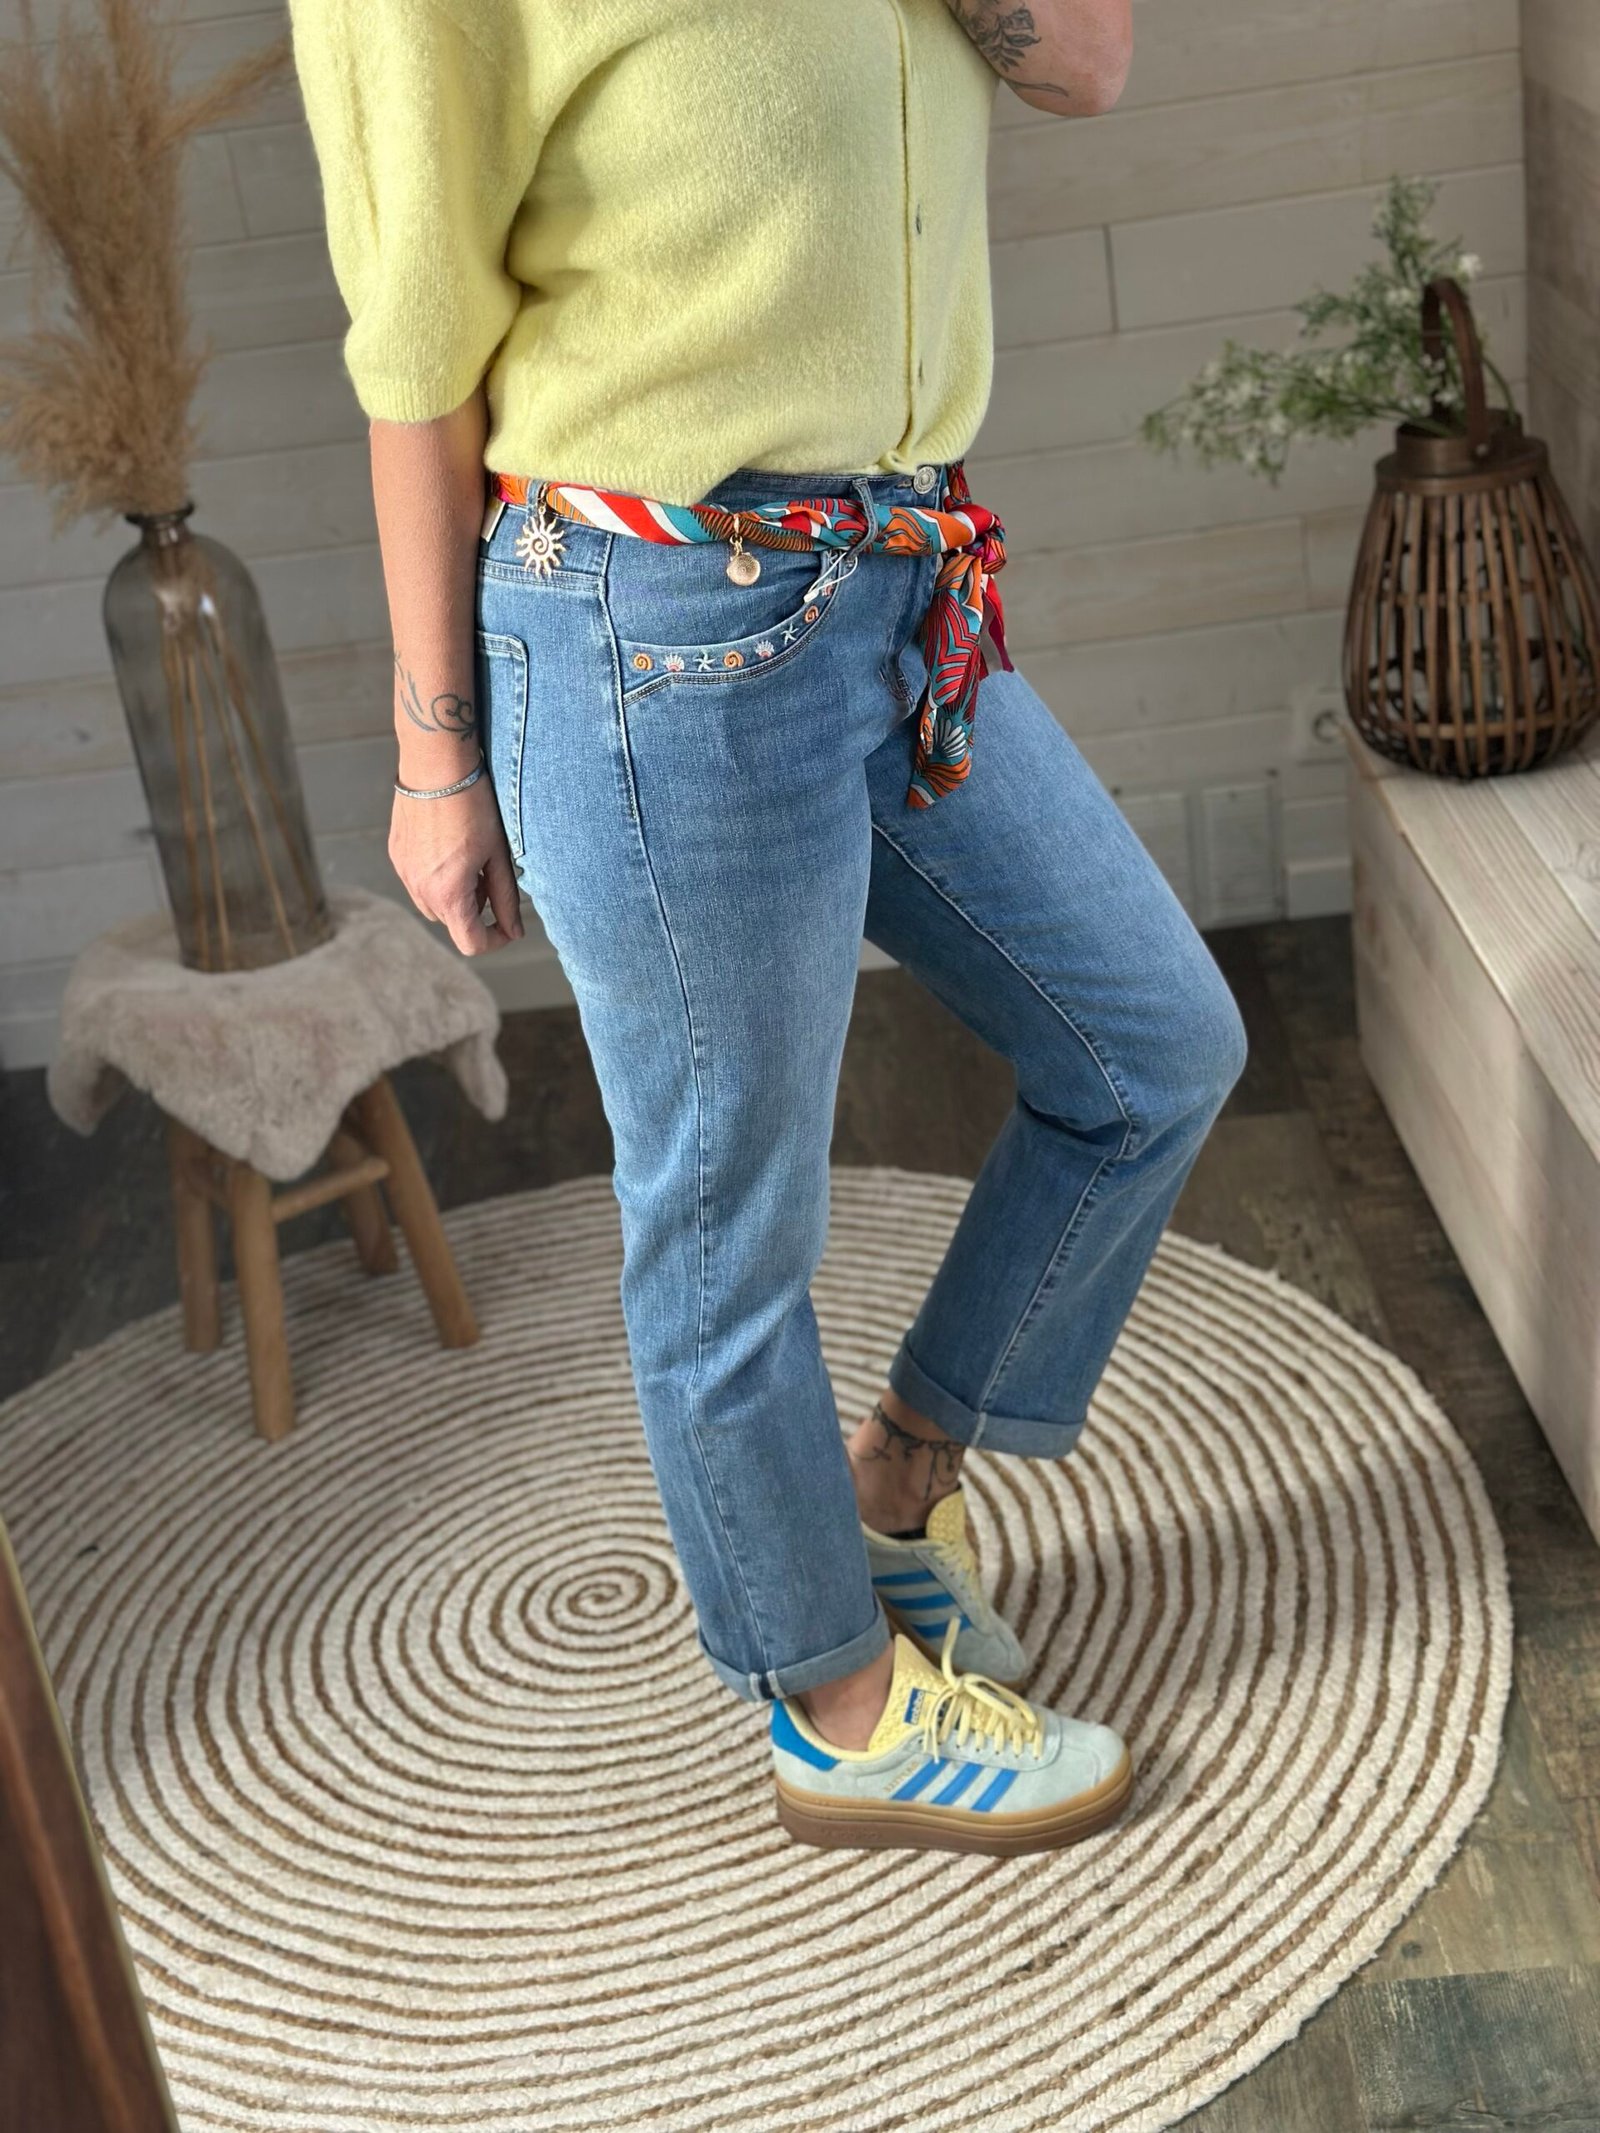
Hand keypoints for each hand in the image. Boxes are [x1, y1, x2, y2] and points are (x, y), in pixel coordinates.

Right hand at [389, 773, 524, 955]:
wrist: (436, 766)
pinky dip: (436, 878)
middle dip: (475, 911)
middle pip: (452, 923)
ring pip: (433, 905)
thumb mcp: (498, 856)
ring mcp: (404, 872)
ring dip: (454, 897)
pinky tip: (449, 848)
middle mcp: (420, 889)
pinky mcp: (396, 855)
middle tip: (489, 876)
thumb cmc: (474, 807)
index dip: (495, 939)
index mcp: (449, 894)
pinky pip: (417, 882)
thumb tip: (514, 931)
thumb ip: (506, 899)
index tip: (508, 925)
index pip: (472, 943)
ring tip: (469, 862)